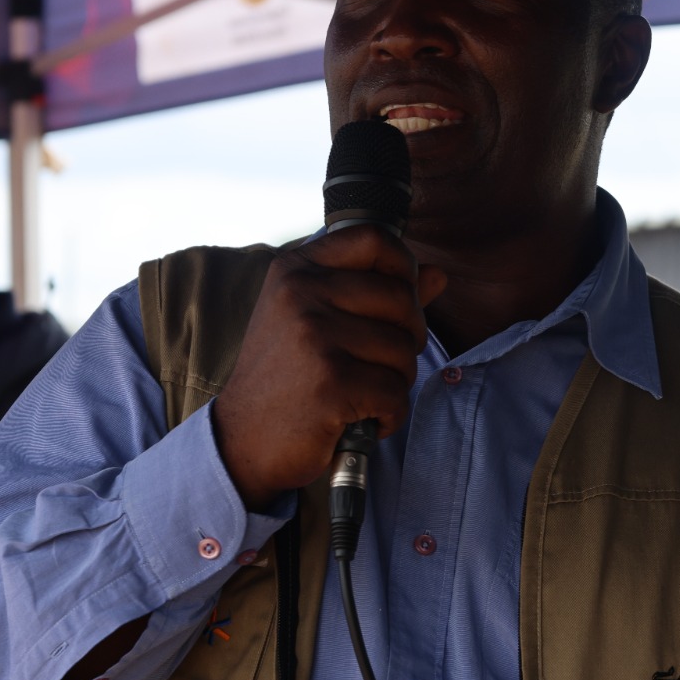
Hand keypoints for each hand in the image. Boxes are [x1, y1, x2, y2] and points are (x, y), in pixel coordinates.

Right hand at [212, 225, 447, 510]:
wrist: (242, 440)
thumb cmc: (286, 377)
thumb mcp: (316, 320)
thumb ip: (378, 293)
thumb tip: (438, 275)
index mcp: (296, 269)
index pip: (373, 239)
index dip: (404, 266)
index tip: (403, 298)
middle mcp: (301, 293)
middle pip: (401, 297)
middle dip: (408, 337)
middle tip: (381, 364)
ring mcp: (315, 336)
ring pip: (403, 349)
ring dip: (396, 381)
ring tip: (363, 394)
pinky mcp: (330, 382)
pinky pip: (395, 392)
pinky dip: (389, 415)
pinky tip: (363, 419)